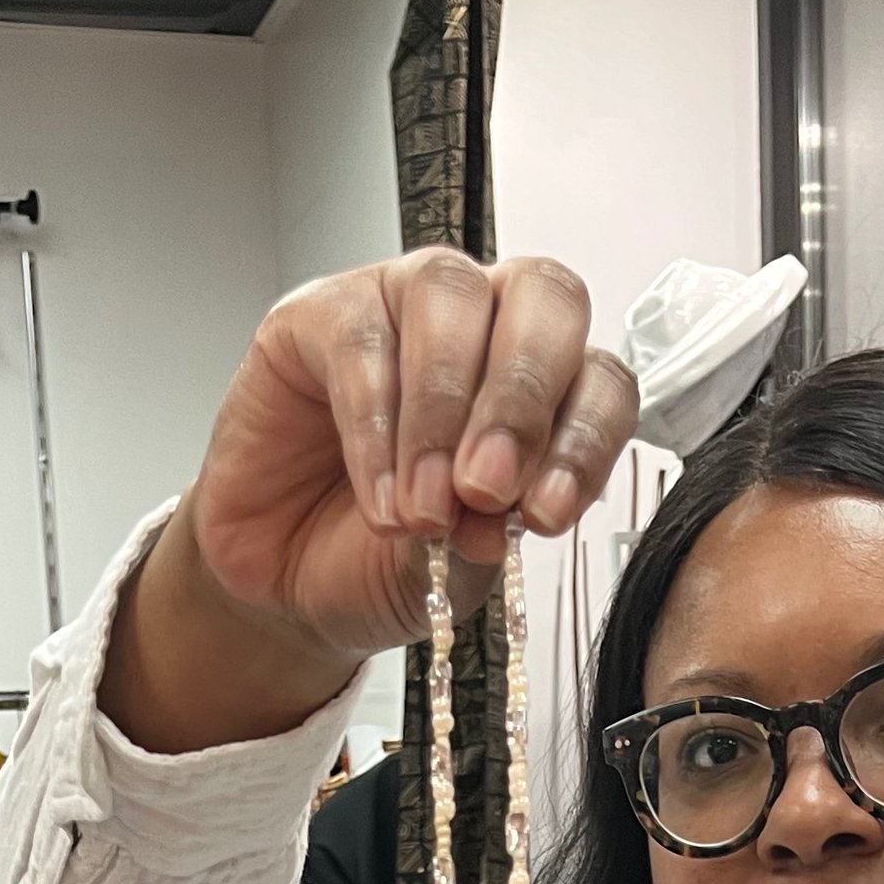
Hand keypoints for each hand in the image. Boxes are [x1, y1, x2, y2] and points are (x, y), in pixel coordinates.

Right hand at [103, 253, 638, 752]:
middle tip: (485, 490)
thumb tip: (502, 513)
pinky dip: (375, 431)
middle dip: (521, 401)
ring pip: (451, 299)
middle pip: (543, 299)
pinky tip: (379, 501)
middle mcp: (486, 321)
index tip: (546, 516)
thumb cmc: (380, 560)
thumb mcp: (454, 572)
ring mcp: (403, 303)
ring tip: (422, 510)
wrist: (285, 585)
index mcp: (545, 382)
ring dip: (443, 411)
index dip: (585, 440)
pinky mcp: (319, 313)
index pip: (598, 378)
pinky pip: (362, 344)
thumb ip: (488, 533)